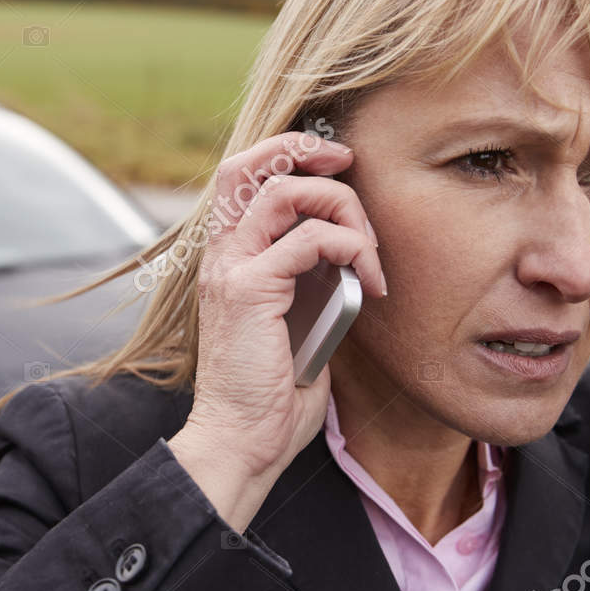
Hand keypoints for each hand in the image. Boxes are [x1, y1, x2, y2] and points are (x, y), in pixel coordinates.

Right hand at [168, 131, 386, 529]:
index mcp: (229, 259)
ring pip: (284, 191)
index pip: (243, 177)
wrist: (241, 441)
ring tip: (367, 247)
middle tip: (349, 163)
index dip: (287, 153)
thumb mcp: (297, 325)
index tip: (337, 166)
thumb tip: (349, 265)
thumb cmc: (271, 396)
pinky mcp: (250, 290)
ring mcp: (231, 269)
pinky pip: (309, 240)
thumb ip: (312, 286)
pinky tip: (367, 279)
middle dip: (304, 149)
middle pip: (248, 164)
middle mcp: (222, 256)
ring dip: (341, 205)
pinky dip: (350, 247)